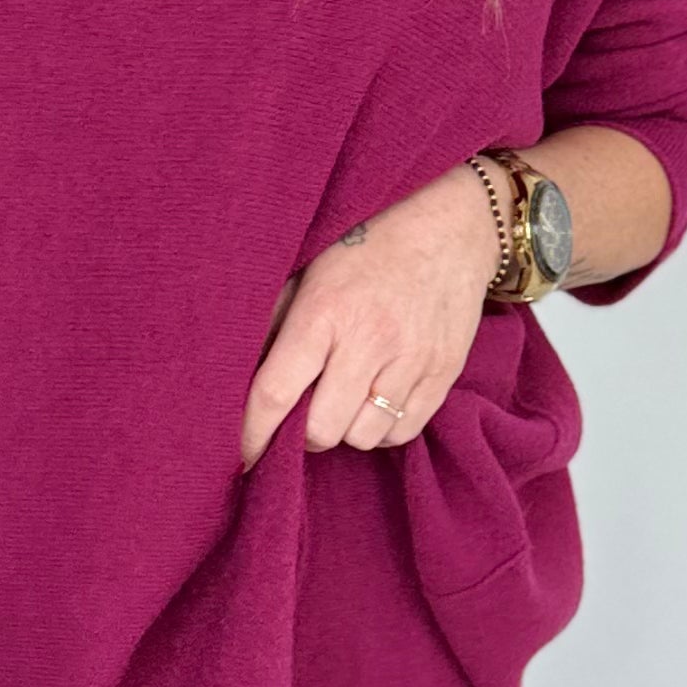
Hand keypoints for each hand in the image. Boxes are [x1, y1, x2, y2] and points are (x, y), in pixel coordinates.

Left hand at [240, 158, 503, 470]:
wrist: (449, 233)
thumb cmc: (367, 250)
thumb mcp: (308, 272)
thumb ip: (273, 323)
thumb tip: (237, 377)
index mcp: (324, 313)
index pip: (276, 392)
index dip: (253, 433)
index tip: (243, 454)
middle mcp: (369, 341)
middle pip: (322, 428)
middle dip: (304, 432)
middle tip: (304, 413)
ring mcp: (411, 360)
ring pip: (363, 437)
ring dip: (345, 430)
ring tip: (343, 402)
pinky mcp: (443, 374)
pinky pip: (402, 432)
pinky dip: (382, 429)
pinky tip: (374, 401)